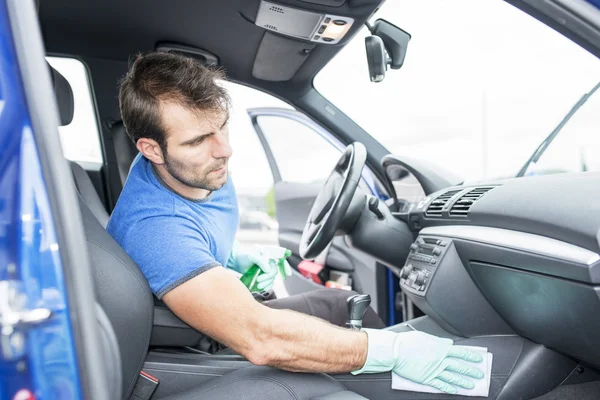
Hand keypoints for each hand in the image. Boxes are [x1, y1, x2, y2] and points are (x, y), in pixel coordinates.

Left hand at [227, 244, 272, 288]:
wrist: (236, 259)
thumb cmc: (243, 255)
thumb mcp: (251, 256)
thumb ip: (261, 261)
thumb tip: (269, 271)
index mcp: (268, 257)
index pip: (273, 268)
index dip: (267, 275)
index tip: (258, 279)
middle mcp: (269, 264)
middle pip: (273, 275)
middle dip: (266, 281)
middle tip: (258, 284)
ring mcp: (266, 270)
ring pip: (271, 280)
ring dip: (266, 285)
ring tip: (258, 287)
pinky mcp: (263, 276)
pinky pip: (268, 283)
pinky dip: (265, 287)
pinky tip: (260, 289)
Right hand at [352, 329, 483, 393]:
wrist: (395, 351)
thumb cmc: (407, 342)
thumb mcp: (425, 336)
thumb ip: (439, 341)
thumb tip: (448, 342)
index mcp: (440, 348)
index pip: (461, 352)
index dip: (471, 356)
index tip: (479, 359)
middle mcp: (440, 360)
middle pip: (459, 366)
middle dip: (471, 371)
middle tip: (479, 374)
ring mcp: (434, 370)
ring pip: (453, 377)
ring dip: (463, 382)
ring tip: (471, 386)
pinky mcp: (427, 379)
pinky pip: (440, 385)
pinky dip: (448, 388)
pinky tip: (454, 391)